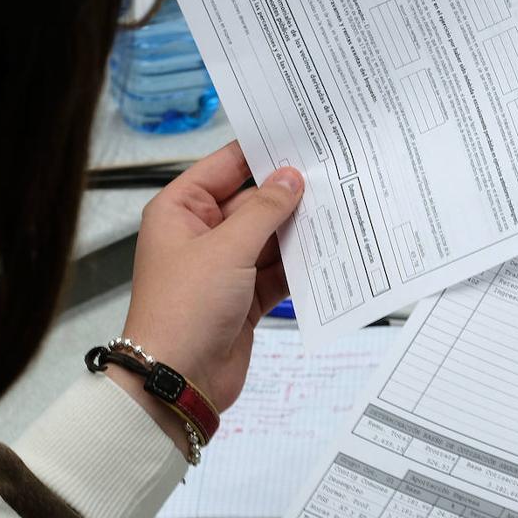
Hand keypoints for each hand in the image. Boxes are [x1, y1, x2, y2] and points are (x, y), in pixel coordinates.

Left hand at [109, 142, 302, 444]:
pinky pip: (278, 271)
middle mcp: (201, 234)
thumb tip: (291, 178)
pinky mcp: (245, 296)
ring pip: (270, 237)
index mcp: (181, 210)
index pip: (226, 166)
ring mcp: (225, 266)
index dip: (261, 151)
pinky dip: (299, 265)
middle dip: (289, 194)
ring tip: (339, 208)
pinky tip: (328, 250)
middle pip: (253, 201)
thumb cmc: (183, 309)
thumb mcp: (227, 249)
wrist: (178, 379)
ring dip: (299, 230)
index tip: (300, 137)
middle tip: (331, 175)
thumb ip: (264, 210)